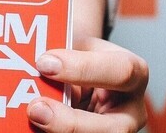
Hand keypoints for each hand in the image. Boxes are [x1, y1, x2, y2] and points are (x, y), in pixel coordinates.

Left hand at [27, 37, 148, 132]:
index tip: (44, 62)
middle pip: (114, 128)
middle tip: (36, 109)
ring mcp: (115, 131)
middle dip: (71, 123)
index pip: (120, 72)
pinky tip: (32, 125)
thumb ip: (60, 50)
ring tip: (32, 117)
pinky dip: (49, 132)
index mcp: (133, 73)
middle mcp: (131, 110)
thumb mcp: (76, 42)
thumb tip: (34, 63)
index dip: (82, 68)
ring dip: (59, 130)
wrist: (77, 69)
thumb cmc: (79, 53)